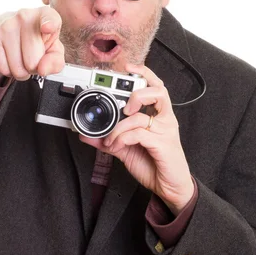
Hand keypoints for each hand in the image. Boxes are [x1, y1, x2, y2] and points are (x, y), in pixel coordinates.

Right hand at [0, 7, 64, 85]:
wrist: (4, 34)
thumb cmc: (35, 42)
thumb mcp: (52, 51)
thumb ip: (55, 62)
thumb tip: (42, 69)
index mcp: (45, 15)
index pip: (50, 18)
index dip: (50, 24)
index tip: (47, 28)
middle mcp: (25, 15)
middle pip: (33, 61)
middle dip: (32, 68)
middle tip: (30, 57)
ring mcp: (6, 24)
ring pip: (17, 68)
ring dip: (20, 71)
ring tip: (19, 58)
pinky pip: (3, 68)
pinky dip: (7, 70)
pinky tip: (7, 58)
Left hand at [79, 64, 193, 214]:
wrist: (169, 187)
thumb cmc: (153, 164)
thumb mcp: (125, 150)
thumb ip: (108, 140)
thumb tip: (86, 134)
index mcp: (158, 115)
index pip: (156, 86)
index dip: (144, 73)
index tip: (127, 67)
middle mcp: (165, 119)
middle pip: (159, 91)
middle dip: (137, 93)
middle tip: (124, 107)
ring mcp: (165, 131)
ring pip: (140, 116)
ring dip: (119, 127)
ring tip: (111, 138)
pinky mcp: (163, 144)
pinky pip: (139, 134)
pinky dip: (122, 138)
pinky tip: (116, 146)